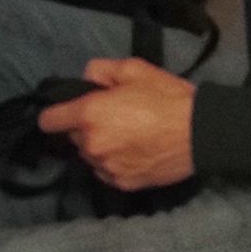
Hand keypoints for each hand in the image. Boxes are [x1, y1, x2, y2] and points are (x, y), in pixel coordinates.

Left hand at [37, 55, 196, 191]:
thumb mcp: (134, 69)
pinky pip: (107, 171)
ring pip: (91, 156)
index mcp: (89, 114)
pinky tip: (134, 152)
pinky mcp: (123, 183)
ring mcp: (106, 167)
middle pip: (74, 138)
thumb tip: (86, 79)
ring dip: (100, 147)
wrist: (200, 133)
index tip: (62, 115)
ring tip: (128, 136)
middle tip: (114, 118)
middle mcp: (92, 144)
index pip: (50, 121)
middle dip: (87, 128)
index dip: (53, 115)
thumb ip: (100, 70)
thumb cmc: (167, 97)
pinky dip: (114, 162)